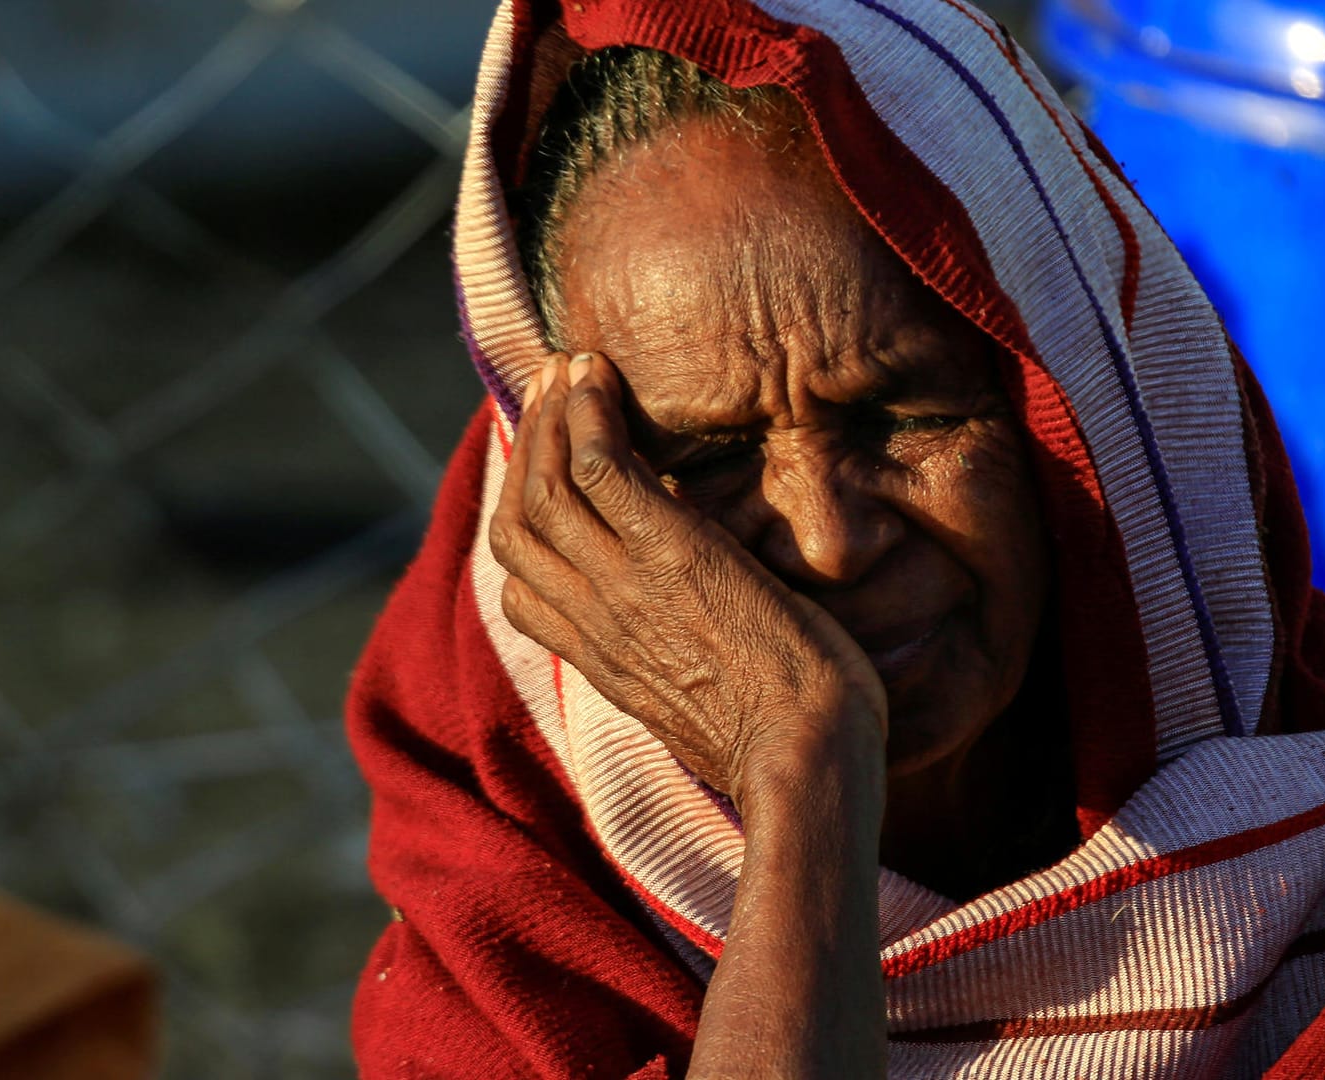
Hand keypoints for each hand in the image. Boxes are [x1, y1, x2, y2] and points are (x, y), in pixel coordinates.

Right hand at [488, 351, 886, 803]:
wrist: (805, 762)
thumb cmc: (781, 742)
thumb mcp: (704, 706)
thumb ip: (677, 661)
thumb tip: (693, 635)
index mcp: (601, 660)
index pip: (520, 585)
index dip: (521, 519)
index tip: (541, 472)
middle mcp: (594, 618)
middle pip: (519, 522)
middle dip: (526, 448)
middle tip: (546, 391)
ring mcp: (625, 584)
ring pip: (549, 485)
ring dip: (552, 416)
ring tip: (569, 366)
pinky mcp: (672, 553)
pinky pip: (603, 469)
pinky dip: (588, 416)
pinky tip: (596, 378)